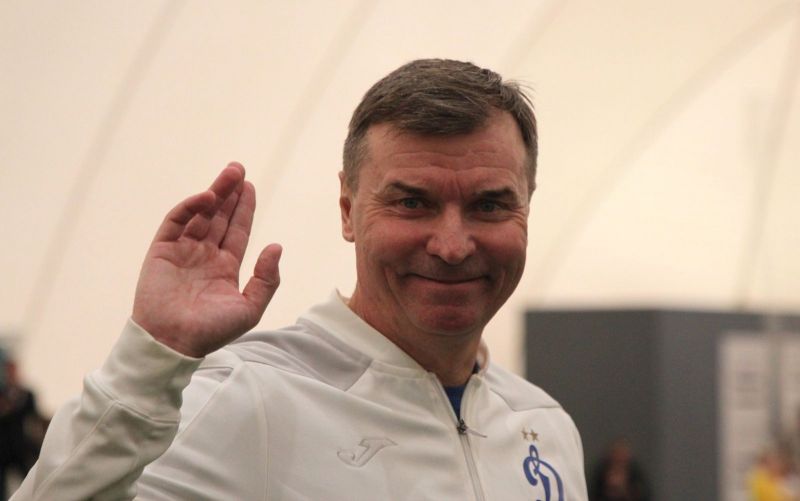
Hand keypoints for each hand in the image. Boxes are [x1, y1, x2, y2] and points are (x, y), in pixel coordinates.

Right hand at [132, 162, 281, 356]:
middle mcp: (204, 255)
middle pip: (220, 216)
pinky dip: (190, 207)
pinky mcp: (161, 250)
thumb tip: (276, 246)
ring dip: (214, 193)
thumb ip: (266, 279)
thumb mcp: (249, 308)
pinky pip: (176, 222)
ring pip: (200, 214)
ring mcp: (182, 251)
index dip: (244, 208)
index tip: (250, 187)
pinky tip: (207, 198)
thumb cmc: (212, 331)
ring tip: (230, 174)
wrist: (173, 343)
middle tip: (239, 169)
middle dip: (230, 192)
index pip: (237, 231)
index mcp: (224, 267)